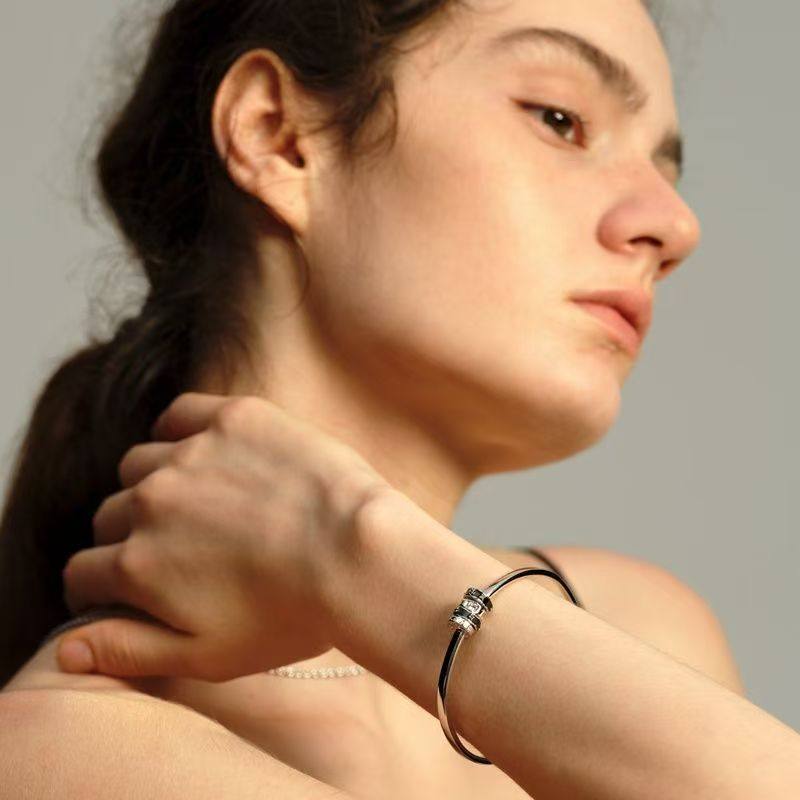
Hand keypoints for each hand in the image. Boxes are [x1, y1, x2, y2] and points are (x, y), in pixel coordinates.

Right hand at [58, 392, 389, 681]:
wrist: (360, 555)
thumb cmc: (291, 616)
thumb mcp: (205, 656)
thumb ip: (125, 650)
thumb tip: (61, 649)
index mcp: (137, 565)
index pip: (84, 573)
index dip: (102, 588)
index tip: (127, 590)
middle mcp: (151, 503)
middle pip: (111, 517)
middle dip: (131, 538)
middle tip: (180, 550)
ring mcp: (190, 454)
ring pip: (139, 466)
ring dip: (154, 485)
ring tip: (198, 503)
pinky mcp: (233, 419)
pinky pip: (179, 415)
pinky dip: (179, 433)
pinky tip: (200, 450)